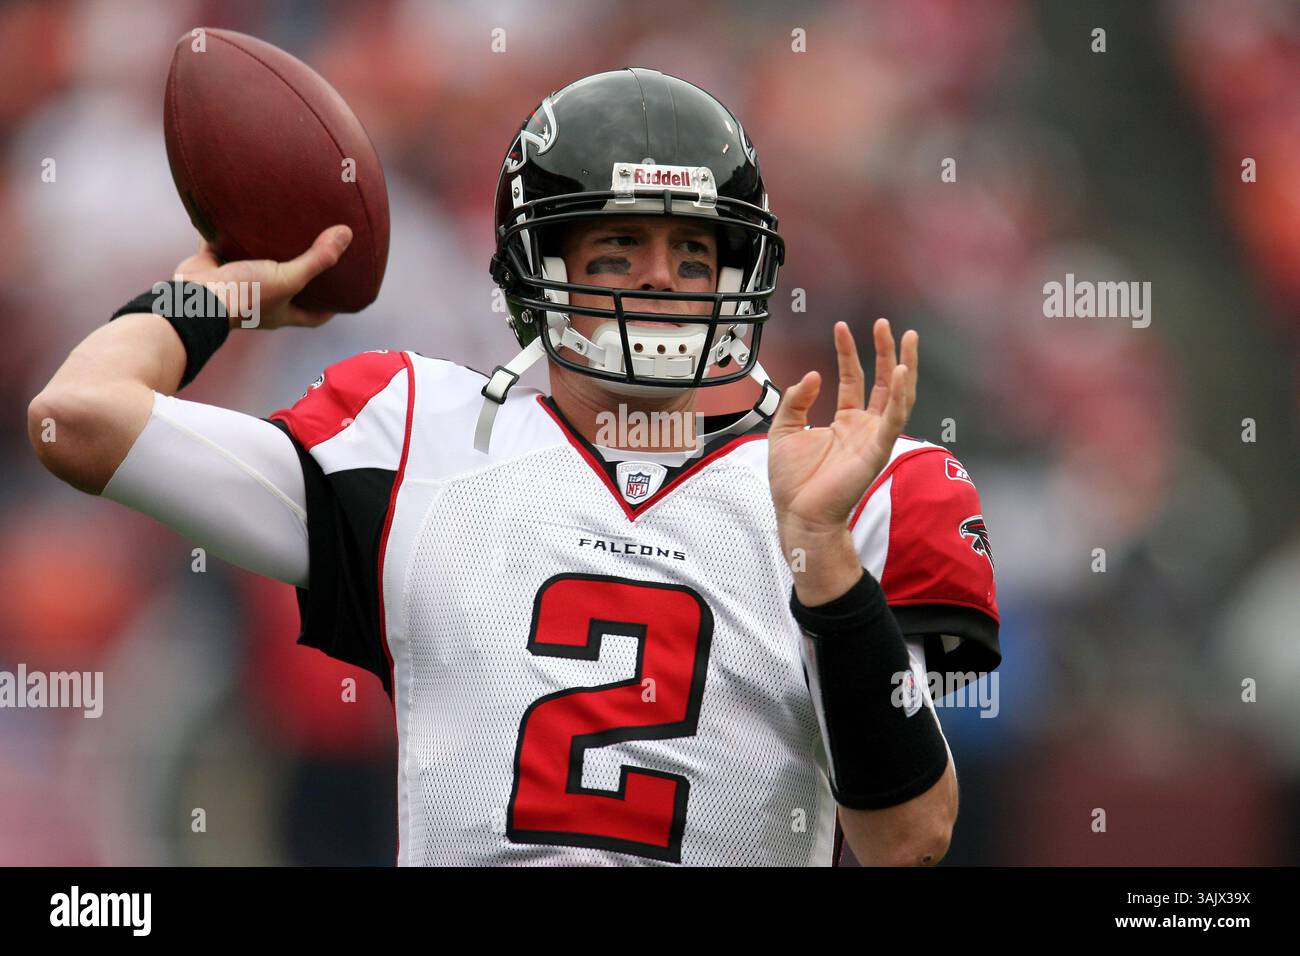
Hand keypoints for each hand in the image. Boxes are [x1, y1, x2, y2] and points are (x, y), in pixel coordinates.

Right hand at [171, 224, 351, 329]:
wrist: (195, 296)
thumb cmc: (245, 294)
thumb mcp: (288, 278)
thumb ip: (317, 259)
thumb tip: (347, 234)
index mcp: (281, 312)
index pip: (313, 317)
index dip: (330, 309)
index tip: (344, 297)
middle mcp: (260, 301)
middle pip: (286, 290)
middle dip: (299, 276)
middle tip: (314, 255)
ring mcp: (236, 284)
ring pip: (254, 267)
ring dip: (264, 252)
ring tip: (280, 230)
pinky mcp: (213, 267)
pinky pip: (222, 246)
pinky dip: (227, 232)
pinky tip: (237, 213)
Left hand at [768, 318, 917, 603]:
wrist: (798, 513)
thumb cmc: (792, 481)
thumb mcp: (784, 430)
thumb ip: (796, 400)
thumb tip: (814, 374)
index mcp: (844, 422)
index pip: (853, 379)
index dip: (848, 352)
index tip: (841, 327)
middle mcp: (863, 427)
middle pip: (882, 381)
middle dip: (885, 351)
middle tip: (885, 323)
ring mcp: (873, 438)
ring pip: (897, 396)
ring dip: (903, 366)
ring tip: (907, 338)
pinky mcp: (877, 450)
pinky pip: (894, 419)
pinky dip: (900, 395)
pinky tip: (902, 371)